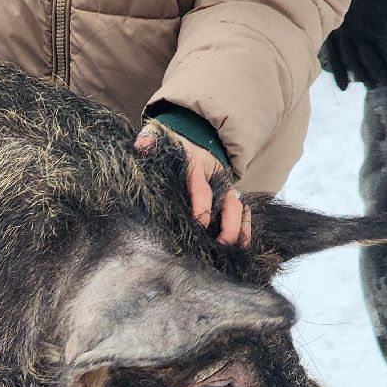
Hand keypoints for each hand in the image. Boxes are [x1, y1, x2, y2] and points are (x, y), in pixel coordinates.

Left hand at [134, 124, 250, 247]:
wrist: (190, 140)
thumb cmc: (172, 147)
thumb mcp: (160, 137)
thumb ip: (150, 139)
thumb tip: (141, 147)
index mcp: (197, 166)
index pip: (201, 188)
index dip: (202, 205)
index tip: (200, 223)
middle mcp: (217, 178)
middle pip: (229, 201)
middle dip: (228, 223)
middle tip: (222, 243)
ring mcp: (226, 189)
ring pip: (240, 208)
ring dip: (239, 229)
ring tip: (232, 249)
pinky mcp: (230, 198)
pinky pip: (243, 214)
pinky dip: (244, 230)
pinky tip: (241, 248)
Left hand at [320, 0, 386, 89]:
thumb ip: (347, 13)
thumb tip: (354, 25)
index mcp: (335, 22)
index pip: (335, 55)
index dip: (340, 73)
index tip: (345, 88)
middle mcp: (346, 30)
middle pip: (353, 63)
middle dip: (363, 77)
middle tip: (372, 87)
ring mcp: (363, 30)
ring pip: (370, 63)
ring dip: (380, 76)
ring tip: (386, 82)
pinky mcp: (382, 27)